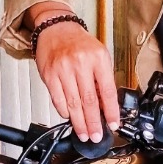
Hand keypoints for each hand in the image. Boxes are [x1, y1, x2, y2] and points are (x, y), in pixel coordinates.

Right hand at [33, 20, 119, 142]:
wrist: (56, 28)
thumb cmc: (79, 43)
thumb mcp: (99, 55)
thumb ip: (103, 78)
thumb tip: (106, 105)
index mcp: (98, 58)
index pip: (107, 91)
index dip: (111, 111)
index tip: (113, 124)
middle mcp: (80, 64)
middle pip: (89, 100)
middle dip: (93, 123)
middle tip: (96, 135)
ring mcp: (63, 70)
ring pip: (73, 103)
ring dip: (79, 123)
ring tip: (84, 133)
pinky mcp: (49, 75)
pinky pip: (57, 99)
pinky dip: (64, 112)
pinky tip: (69, 118)